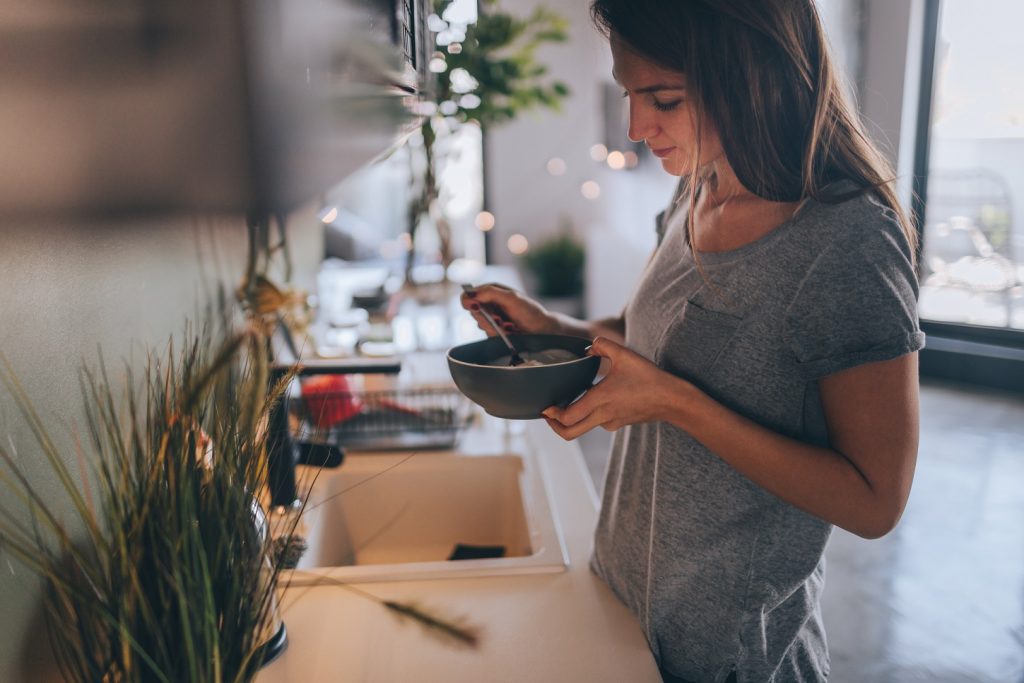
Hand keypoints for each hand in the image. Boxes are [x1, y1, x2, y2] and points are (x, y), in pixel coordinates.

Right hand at [460, 283, 561, 336]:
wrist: (543, 330)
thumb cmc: (530, 311)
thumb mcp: (511, 298)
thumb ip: (490, 293)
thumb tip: (470, 294)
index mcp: (491, 291)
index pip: (468, 295)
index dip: (468, 301)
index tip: (476, 307)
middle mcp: (490, 304)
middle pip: (472, 311)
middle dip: (486, 318)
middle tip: (499, 320)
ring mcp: (492, 318)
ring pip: (481, 324)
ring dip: (495, 327)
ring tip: (509, 326)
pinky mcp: (495, 331)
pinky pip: (489, 334)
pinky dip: (500, 334)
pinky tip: (511, 331)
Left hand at [542, 337, 679, 439]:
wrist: (672, 399)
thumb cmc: (649, 378)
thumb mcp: (625, 355)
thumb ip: (602, 345)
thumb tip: (588, 347)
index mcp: (600, 400)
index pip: (567, 417)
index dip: (552, 415)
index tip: (545, 408)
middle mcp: (602, 416)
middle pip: (569, 432)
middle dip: (555, 426)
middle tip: (548, 414)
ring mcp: (611, 422)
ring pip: (583, 427)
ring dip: (572, 418)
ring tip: (568, 400)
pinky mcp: (618, 423)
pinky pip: (596, 422)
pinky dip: (588, 414)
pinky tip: (591, 398)